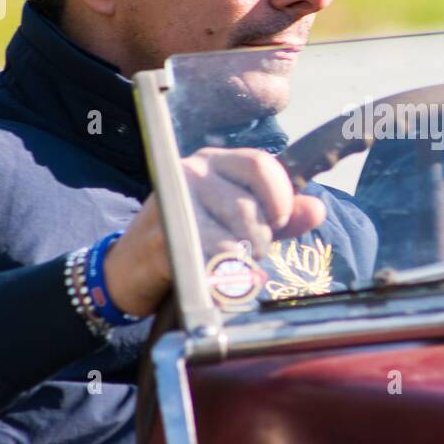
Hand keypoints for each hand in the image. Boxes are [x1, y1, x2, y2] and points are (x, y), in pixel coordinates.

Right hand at [103, 148, 325, 315]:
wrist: (128, 270)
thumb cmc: (189, 241)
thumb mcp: (236, 221)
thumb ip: (278, 215)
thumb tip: (316, 208)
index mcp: (212, 162)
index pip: (261, 164)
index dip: (280, 196)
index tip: (280, 220)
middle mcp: (191, 173)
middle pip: (252, 207)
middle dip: (260, 240)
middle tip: (246, 253)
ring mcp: (176, 202)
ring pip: (238, 235)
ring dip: (244, 261)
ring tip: (228, 264)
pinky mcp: (167, 236)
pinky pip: (218, 258)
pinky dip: (228, 277)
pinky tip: (219, 281)